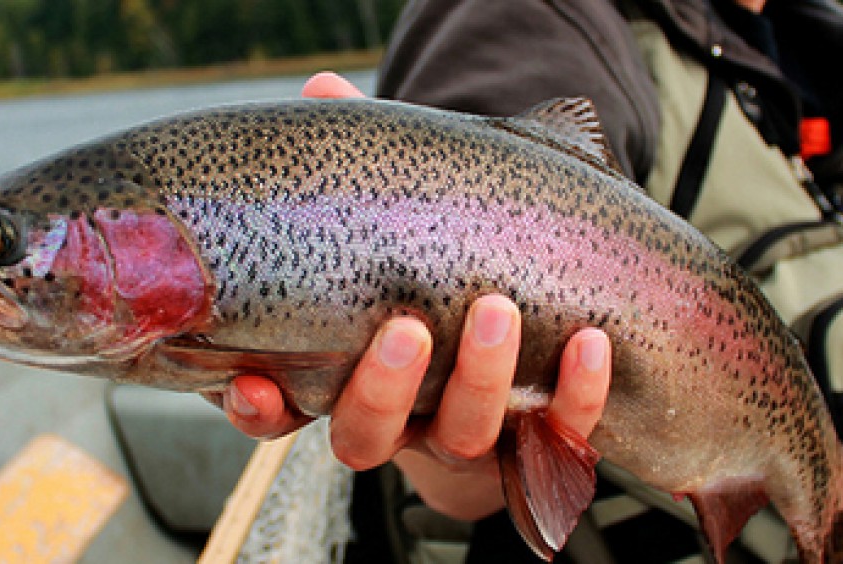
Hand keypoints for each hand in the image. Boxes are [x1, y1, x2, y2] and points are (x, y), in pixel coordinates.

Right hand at [219, 73, 612, 520]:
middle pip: (366, 435)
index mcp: (340, 374)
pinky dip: (576, 394)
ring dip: (479, 381)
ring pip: (461, 438)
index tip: (252, 381)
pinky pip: (560, 431)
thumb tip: (322, 90)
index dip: (259, 408)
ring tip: (496, 309)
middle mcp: (398, 418)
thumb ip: (358, 165)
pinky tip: (590, 341)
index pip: (280, 410)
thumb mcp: (395, 218)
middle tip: (406, 327)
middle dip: (383, 389)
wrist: (530, 324)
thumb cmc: (435, 263)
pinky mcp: (540, 434)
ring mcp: (466, 432)